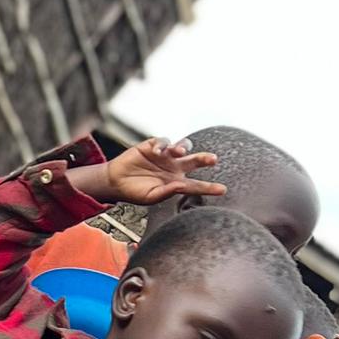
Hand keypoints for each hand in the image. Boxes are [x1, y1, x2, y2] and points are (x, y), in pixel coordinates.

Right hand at [104, 137, 226, 209]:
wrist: (116, 182)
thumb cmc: (135, 192)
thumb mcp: (152, 197)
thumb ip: (167, 192)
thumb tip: (181, 185)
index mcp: (176, 182)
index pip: (196, 184)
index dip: (209, 187)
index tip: (222, 190)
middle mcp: (174, 167)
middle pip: (195, 160)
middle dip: (205, 159)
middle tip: (213, 160)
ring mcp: (164, 156)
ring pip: (182, 146)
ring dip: (183, 147)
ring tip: (179, 152)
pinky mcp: (152, 146)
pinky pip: (163, 141)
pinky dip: (162, 144)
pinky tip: (157, 151)